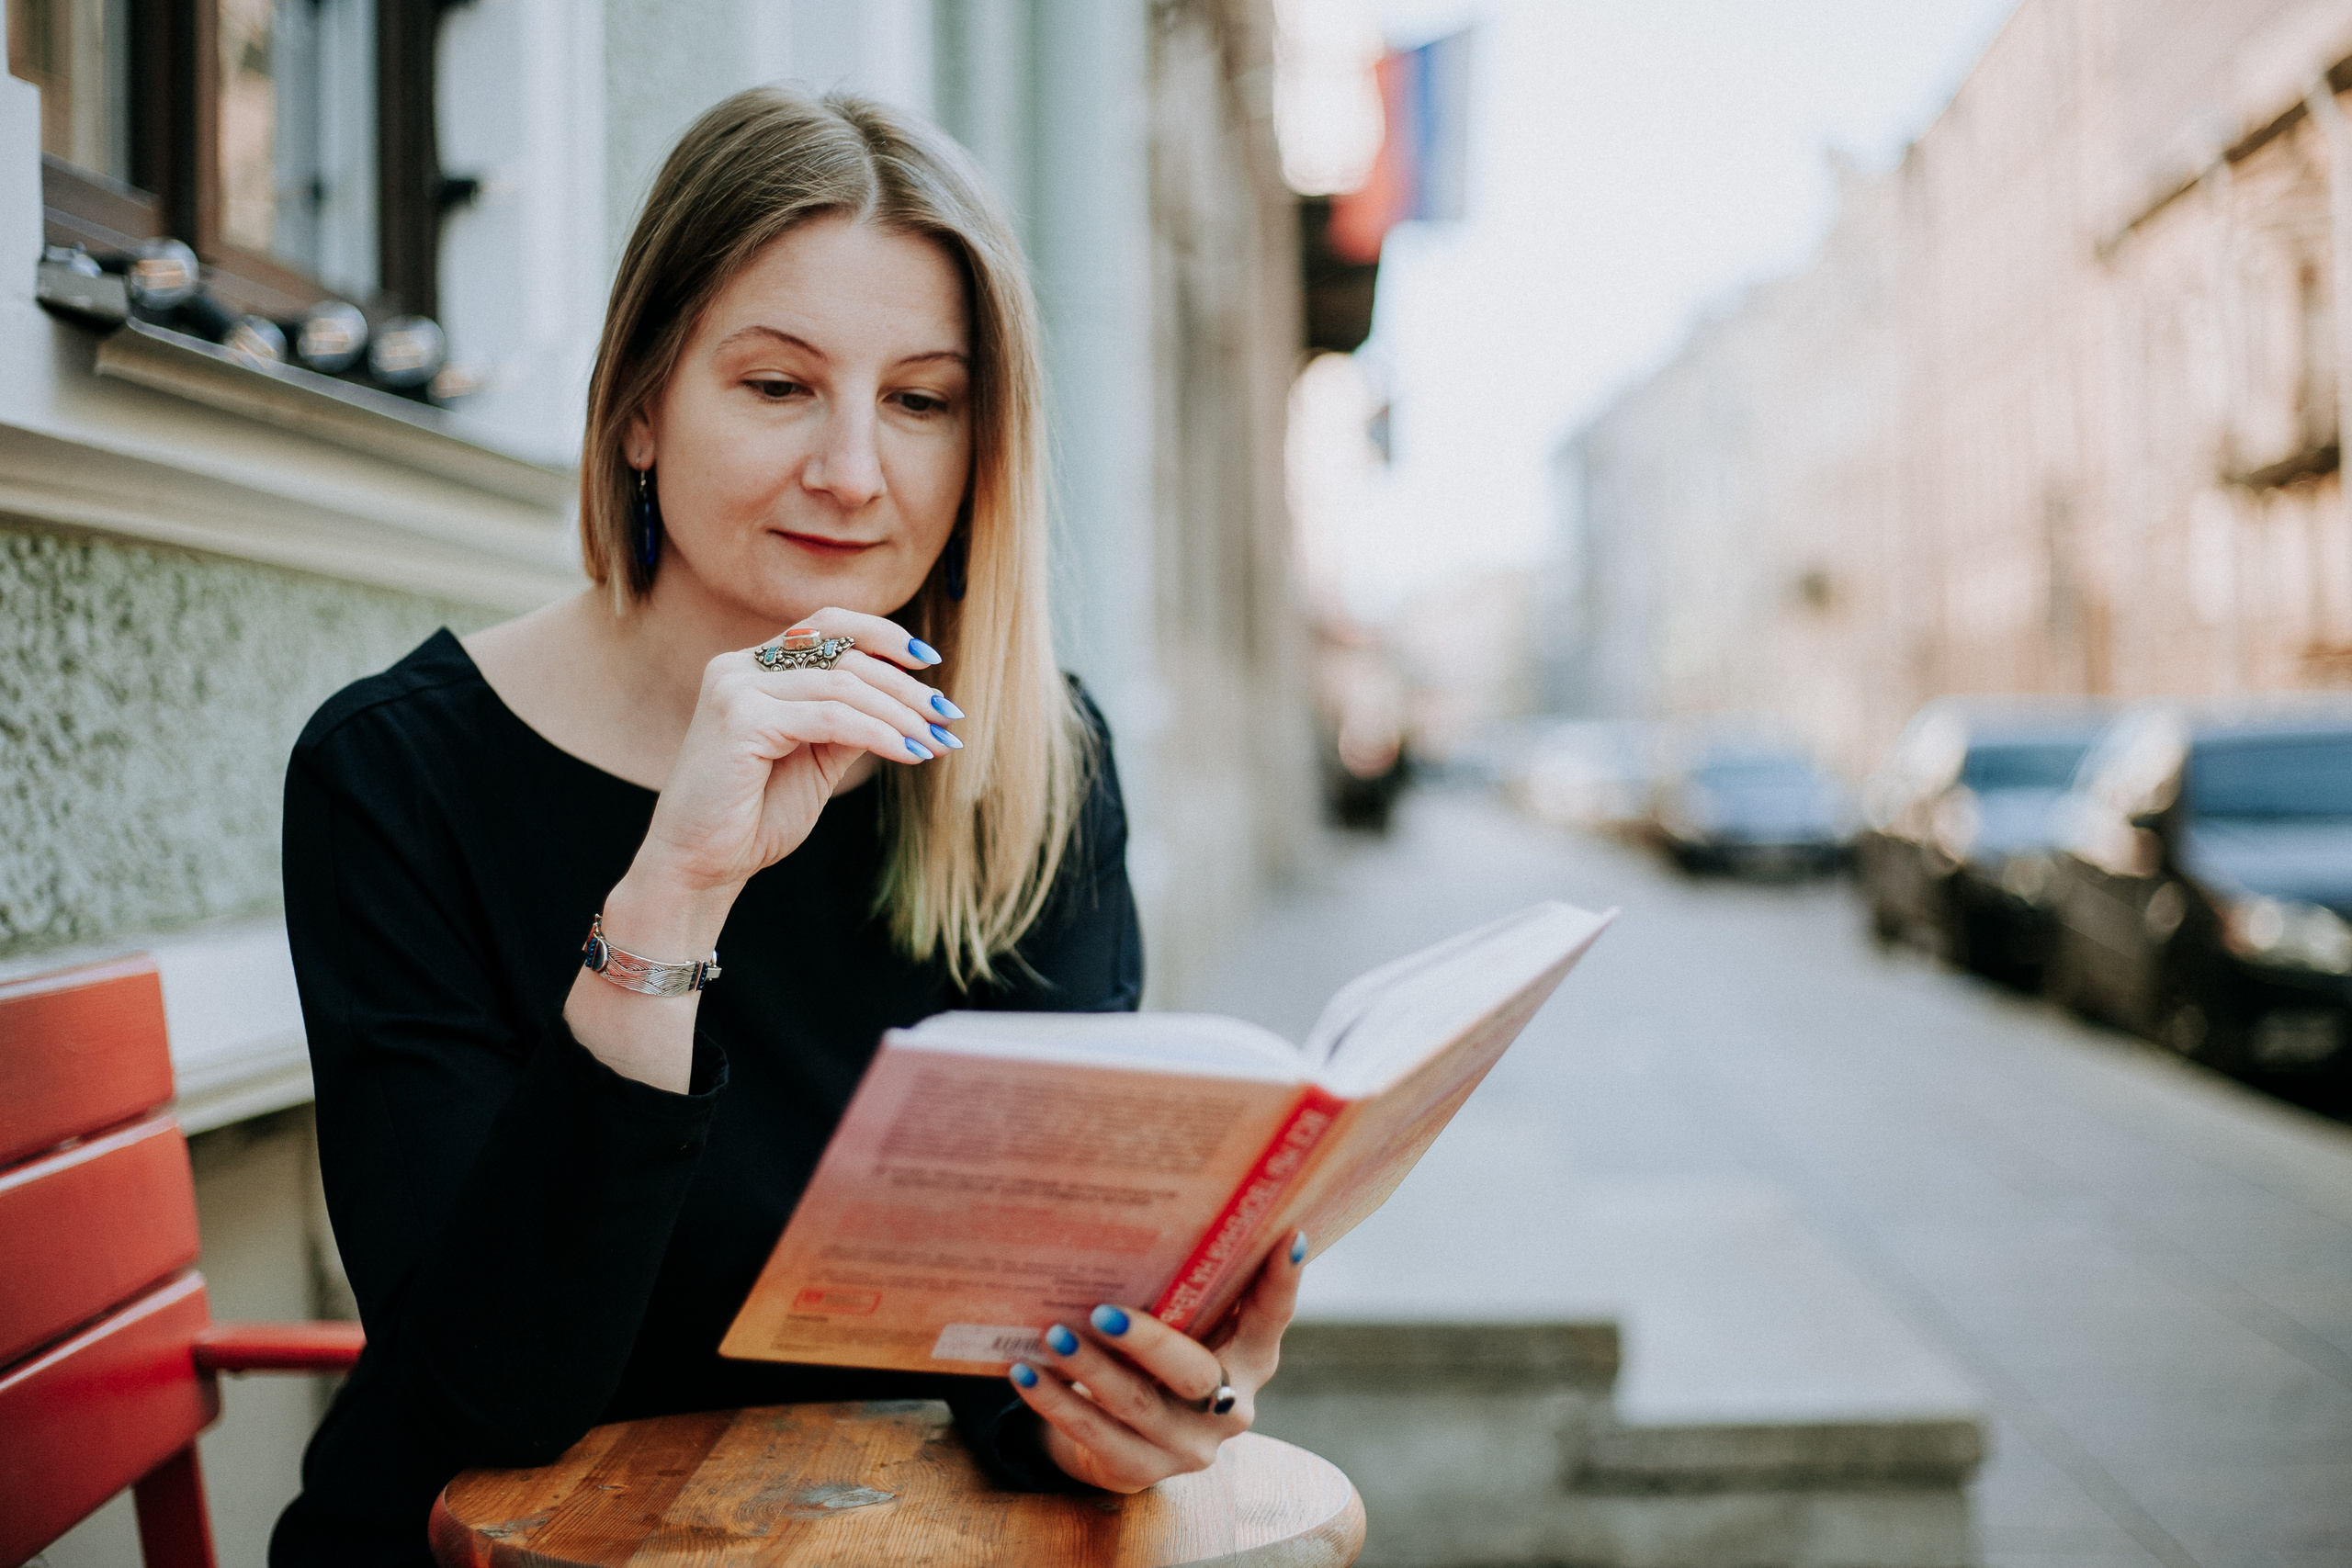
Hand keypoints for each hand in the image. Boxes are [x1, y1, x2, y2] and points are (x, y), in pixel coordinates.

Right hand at [631, 609, 960, 903]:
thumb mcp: (815, 758)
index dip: (884, 635)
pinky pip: (830, 717)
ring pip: (842, 683)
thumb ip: (849, 721)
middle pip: (842, 652)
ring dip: (900, 713)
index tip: (932, 663)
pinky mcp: (740, 718)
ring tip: (937, 742)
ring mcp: (735, 687)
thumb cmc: (753, 818)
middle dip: (906, 686)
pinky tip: (910, 753)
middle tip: (949, 716)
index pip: (827, 624)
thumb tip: (909, 701)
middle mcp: (739, 666)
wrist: (699, 867)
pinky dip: (879, 733)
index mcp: (753, 668)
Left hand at [1009, 1231, 1307, 1492]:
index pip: (1272, 1316)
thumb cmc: (1157, 1362)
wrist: (1123, 1441)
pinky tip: (1027, 1374)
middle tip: (1101, 1312)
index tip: (1288, 1234)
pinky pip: (1094, 1435)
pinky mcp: (1141, 1469)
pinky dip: (1057, 1402)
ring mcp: (1188, 1446)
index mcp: (1251, 1359)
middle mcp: (1230, 1407)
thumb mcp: (1185, 1327)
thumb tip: (1162, 1212)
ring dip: (1089, 1369)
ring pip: (1136, 1404)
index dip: (1282, 1279)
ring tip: (1052, 1335)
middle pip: (1195, 1373)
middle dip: (1148, 1342)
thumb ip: (1189, 1293)